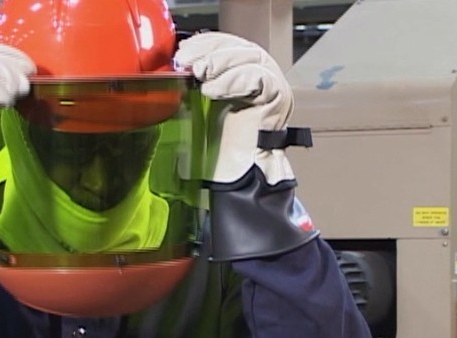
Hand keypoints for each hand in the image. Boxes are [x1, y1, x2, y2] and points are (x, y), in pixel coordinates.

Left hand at [174, 31, 300, 185]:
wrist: (235, 174)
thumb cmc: (218, 146)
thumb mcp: (199, 105)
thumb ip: (195, 81)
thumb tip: (178, 62)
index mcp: (241, 72)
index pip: (226, 45)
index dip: (204, 43)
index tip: (183, 49)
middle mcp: (260, 74)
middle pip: (238, 48)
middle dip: (209, 52)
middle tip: (187, 62)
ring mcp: (272, 85)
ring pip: (250, 58)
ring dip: (220, 64)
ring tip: (199, 75)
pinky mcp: (278, 98)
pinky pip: (260, 79)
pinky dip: (234, 80)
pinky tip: (214, 90)